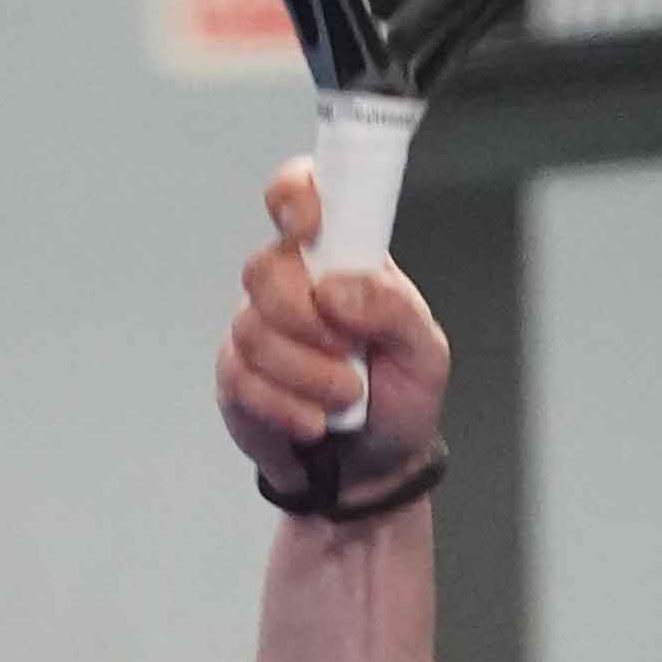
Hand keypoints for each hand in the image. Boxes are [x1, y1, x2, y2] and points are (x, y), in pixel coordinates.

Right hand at [214, 157, 451, 503]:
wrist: (374, 468)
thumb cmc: (401, 397)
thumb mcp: (425, 353)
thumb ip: (394, 309)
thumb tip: (337, 289)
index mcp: (339, 258)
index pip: (300, 193)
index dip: (294, 194)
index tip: (309, 226)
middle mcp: (292, 284)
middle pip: (265, 269)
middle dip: (305, 318)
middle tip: (348, 352)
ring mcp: (258, 328)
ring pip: (253, 330)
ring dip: (306, 374)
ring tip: (345, 397)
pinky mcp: (236, 375)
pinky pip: (242, 379)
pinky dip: (285, 407)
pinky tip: (313, 422)